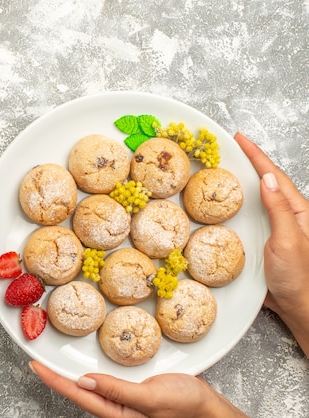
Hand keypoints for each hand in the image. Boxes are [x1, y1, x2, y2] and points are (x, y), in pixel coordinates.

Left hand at [29, 361, 246, 416]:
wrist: (209, 408)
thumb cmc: (187, 407)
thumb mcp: (152, 398)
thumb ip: (118, 391)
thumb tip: (85, 381)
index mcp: (116, 412)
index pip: (76, 393)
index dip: (53, 379)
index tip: (34, 365)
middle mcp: (115, 406)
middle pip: (77, 389)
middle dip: (56, 376)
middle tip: (36, 359)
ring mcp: (122, 397)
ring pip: (89, 383)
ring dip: (70, 371)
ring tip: (52, 358)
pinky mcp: (131, 387)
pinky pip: (104, 378)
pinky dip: (90, 367)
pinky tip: (86, 361)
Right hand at [234, 132, 308, 355]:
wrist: (300, 307)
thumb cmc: (299, 278)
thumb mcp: (289, 240)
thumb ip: (279, 209)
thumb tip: (267, 179)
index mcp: (298, 211)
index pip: (274, 176)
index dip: (257, 156)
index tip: (240, 139)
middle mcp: (288, 216)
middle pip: (266, 182)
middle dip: (249, 162)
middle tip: (229, 148)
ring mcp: (276, 228)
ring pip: (256, 198)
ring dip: (241, 182)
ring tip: (224, 169)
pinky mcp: (265, 241)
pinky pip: (250, 216)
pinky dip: (237, 205)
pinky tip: (226, 205)